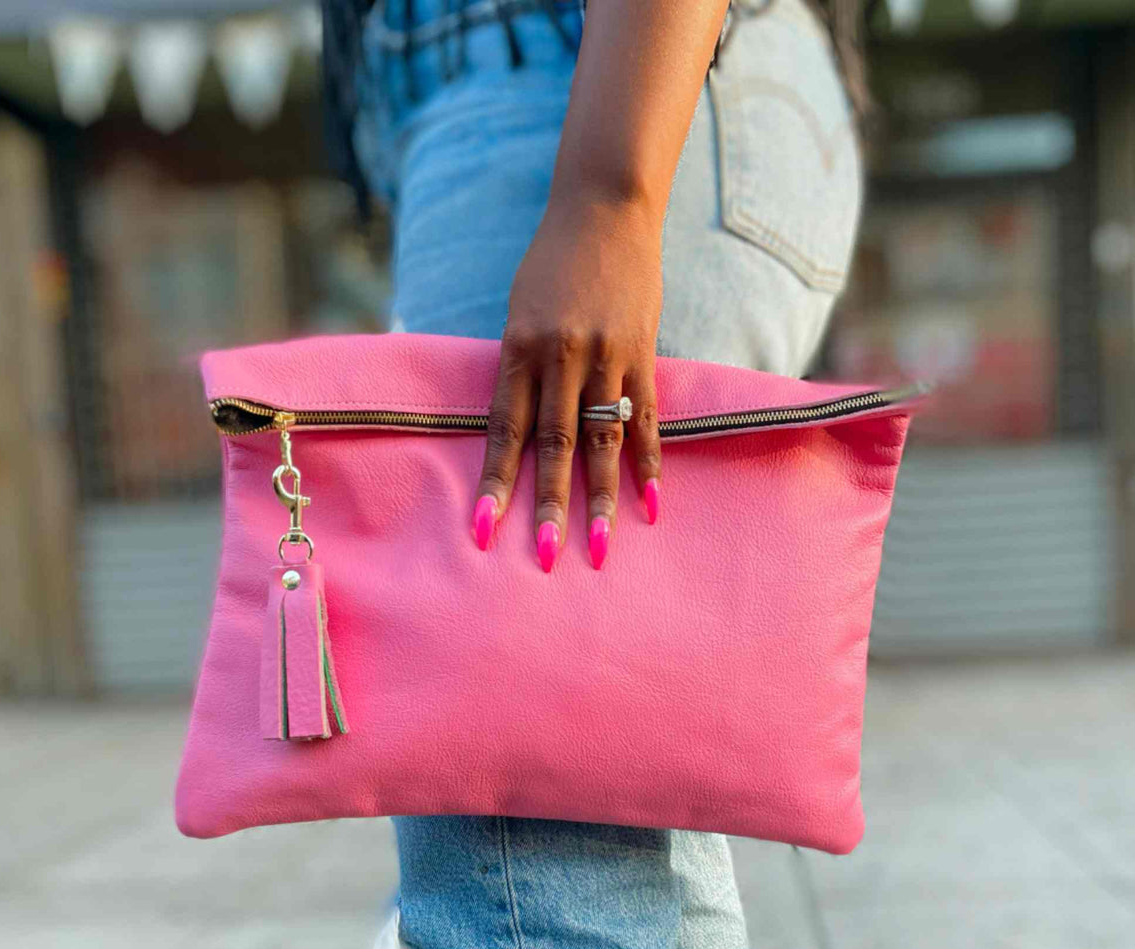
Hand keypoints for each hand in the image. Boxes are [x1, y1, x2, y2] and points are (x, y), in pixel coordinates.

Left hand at [471, 193, 663, 570]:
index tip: (483, 529)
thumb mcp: (520, 311)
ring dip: (601, 497)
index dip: (493, 482)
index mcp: (518, 348)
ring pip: (601, 438)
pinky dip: (648, 462)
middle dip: (548, 504)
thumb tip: (517, 429)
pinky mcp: (642, 352)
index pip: (502, 429)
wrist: (603, 206)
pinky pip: (645, 417)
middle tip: (545, 556)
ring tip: (604, 546)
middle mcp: (559, 356)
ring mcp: (606, 356)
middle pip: (551, 444)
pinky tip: (651, 503)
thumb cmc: (552, 264)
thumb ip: (520, 368)